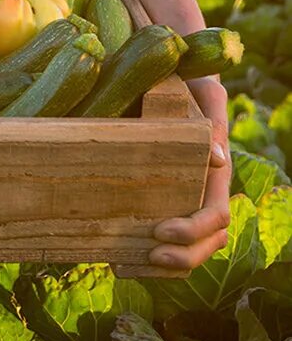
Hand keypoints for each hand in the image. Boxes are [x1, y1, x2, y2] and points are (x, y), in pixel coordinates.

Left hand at [149, 77, 230, 269]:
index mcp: (213, 173)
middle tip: (150, 256)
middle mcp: (202, 191)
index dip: (194, 230)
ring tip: (133, 264)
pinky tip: (120, 260)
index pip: (217, 216)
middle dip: (184, 257)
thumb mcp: (199, 93)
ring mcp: (184, 197)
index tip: (161, 230)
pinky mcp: (160, 197)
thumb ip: (209, 121)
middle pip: (208, 241)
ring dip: (168, 264)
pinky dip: (149, 256)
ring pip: (191, 246)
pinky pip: (166, 238)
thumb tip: (218, 161)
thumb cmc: (184, 80)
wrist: (169, 75)